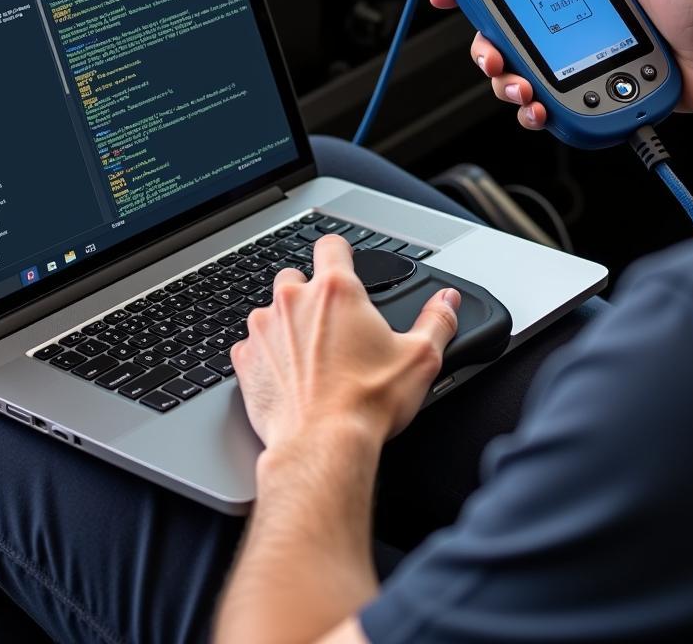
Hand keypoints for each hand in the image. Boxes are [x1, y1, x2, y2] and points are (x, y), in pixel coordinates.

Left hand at [231, 235, 460, 451]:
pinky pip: (252, 345)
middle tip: (333, 325)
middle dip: (311, 294)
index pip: (331, 245)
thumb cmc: (366, 403)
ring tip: (312, 357)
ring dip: (287, 325)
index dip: (341, 253)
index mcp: (335, 290)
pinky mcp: (245, 360)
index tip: (345, 265)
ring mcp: (264, 329)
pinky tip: (288, 376)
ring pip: (271, 310)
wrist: (321, 447)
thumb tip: (447, 302)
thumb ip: (437, 321)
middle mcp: (293, 301)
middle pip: (296, 276)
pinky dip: (267, 355)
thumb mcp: (420, 358)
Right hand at [430, 0, 692, 130]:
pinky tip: (542, 109)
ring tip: (523, 90)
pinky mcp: (591, 90)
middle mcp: (576, 22)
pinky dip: (535, 110)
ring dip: (508, 85)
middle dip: (488, 50)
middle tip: (493, 59)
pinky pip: (548, 103)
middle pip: (508, 36)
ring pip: (521, 74)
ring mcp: (581, 59)